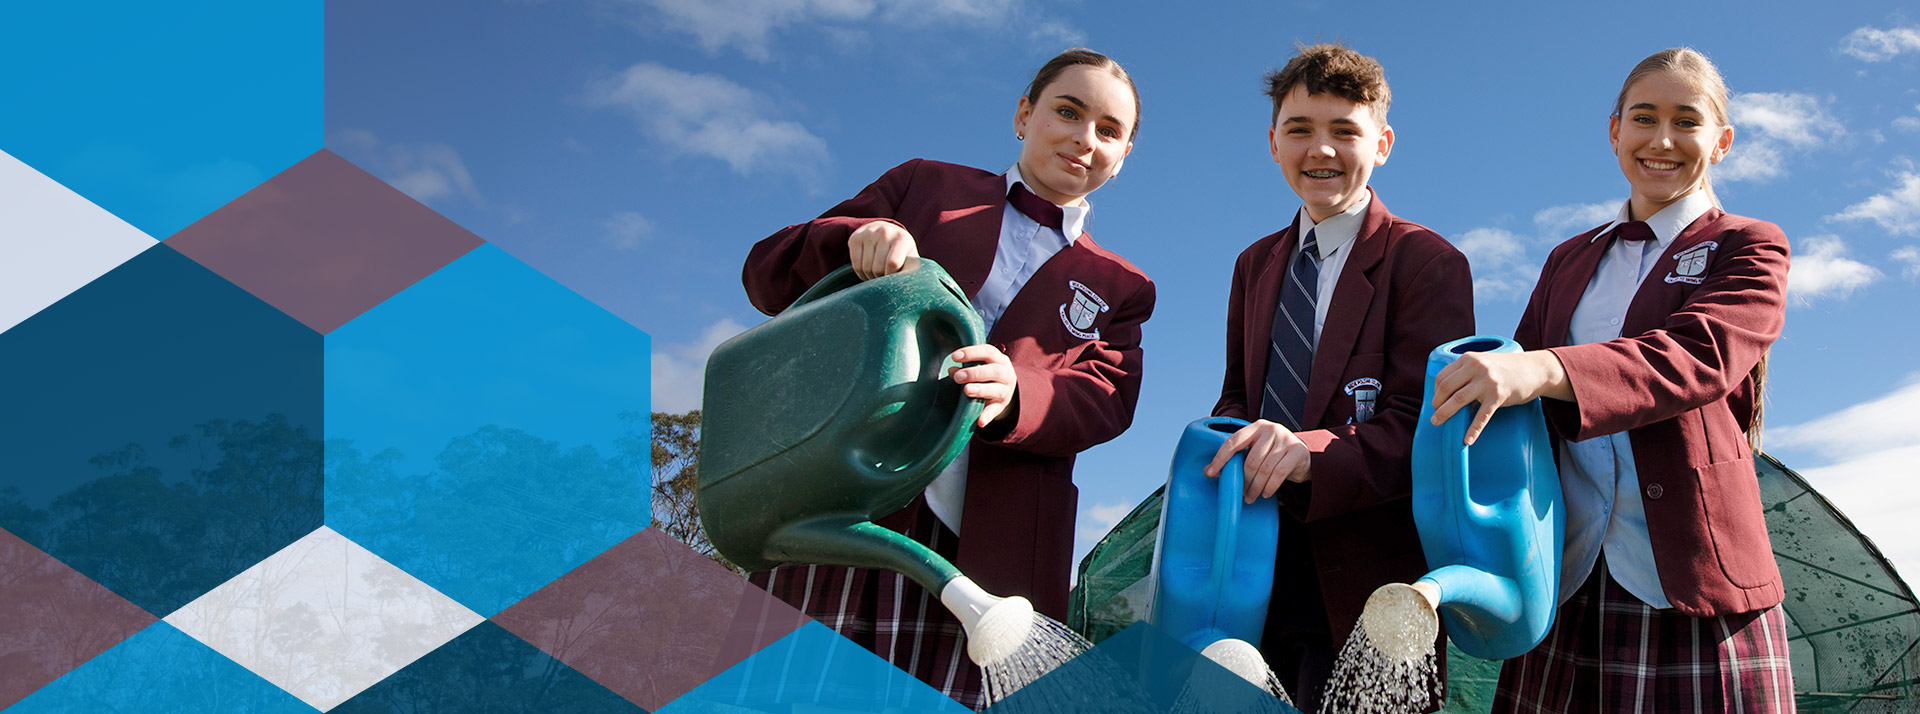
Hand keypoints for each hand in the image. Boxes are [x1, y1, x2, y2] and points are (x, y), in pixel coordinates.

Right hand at [848, 221, 918, 279]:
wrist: (886, 231)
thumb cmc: (902, 252)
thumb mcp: (910, 259)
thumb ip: (912, 271)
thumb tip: (914, 288)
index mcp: (902, 238)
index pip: (892, 264)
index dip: (891, 277)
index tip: (894, 279)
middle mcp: (885, 232)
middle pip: (877, 268)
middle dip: (880, 278)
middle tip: (884, 278)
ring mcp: (869, 233)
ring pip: (865, 268)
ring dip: (869, 277)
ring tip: (876, 274)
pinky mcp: (855, 238)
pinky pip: (856, 264)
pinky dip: (860, 272)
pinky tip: (867, 270)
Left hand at [949, 344, 1016, 427]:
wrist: (1004, 392)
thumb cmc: (986, 375)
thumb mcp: (979, 368)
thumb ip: (965, 368)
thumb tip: (952, 370)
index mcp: (999, 360)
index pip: (988, 352)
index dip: (972, 353)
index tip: (954, 357)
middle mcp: (1006, 374)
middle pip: (995, 371)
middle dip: (975, 373)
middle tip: (957, 377)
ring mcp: (1005, 392)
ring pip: (997, 390)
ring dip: (981, 390)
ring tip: (967, 391)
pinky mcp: (1001, 407)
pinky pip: (995, 411)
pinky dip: (987, 416)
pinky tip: (979, 421)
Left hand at [1204, 420, 1310, 503]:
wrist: (1303, 455)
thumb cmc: (1273, 454)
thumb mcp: (1256, 449)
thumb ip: (1238, 456)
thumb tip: (1210, 471)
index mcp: (1256, 427)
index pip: (1233, 442)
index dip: (1220, 458)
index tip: (1210, 473)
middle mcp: (1271, 429)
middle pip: (1250, 461)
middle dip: (1244, 481)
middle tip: (1241, 493)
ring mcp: (1285, 439)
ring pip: (1264, 469)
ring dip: (1256, 488)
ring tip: (1251, 497)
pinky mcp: (1297, 452)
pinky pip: (1279, 473)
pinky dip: (1270, 487)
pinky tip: (1266, 494)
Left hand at [1429, 350, 1569, 444]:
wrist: (1535, 369)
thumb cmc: (1506, 369)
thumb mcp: (1483, 364)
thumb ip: (1466, 375)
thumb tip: (1448, 397)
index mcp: (1469, 359)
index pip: (1442, 377)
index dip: (1436, 392)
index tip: (1436, 402)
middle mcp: (1476, 367)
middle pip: (1446, 388)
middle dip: (1437, 404)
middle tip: (1435, 416)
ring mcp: (1488, 381)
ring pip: (1458, 400)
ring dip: (1445, 414)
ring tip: (1438, 423)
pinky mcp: (1499, 396)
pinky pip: (1482, 416)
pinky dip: (1473, 430)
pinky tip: (1467, 440)